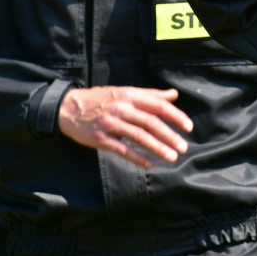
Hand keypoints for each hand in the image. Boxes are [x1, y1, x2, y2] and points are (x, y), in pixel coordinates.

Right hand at [58, 86, 192, 168]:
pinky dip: (137, 157)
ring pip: (139, 137)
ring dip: (157, 148)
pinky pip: (122, 149)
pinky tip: (149, 164)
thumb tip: (174, 95)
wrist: (67, 108)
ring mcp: (110, 124)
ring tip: (172, 157)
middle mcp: (121, 108)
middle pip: (150, 122)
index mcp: (129, 95)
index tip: (188, 127)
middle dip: (169, 136)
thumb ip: (150, 94)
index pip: (157, 105)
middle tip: (183, 147)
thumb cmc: (101, 99)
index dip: (175, 116)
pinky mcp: (100, 139)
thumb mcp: (124, 92)